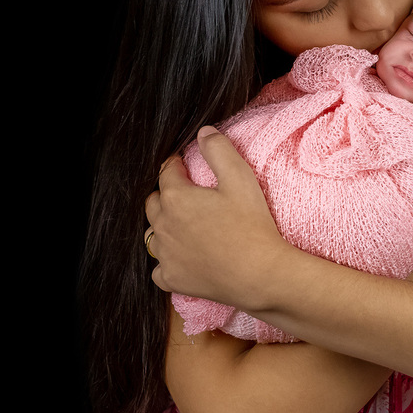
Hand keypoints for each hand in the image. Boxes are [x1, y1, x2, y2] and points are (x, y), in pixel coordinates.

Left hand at [145, 127, 290, 307]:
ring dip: (164, 226)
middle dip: (166, 194)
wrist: (260, 274)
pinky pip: (158, 268)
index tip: (186, 166)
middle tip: (187, 195)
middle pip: (153, 202)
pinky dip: (167, 261)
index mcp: (176, 198)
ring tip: (185, 225)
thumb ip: (219, 150)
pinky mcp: (172, 279)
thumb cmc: (252, 225)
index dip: (177, 166)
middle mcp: (163, 225)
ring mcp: (166, 255)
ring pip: (153, 234)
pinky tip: (183, 257)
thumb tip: (203, 132)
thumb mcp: (240, 178)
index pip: (167, 172)